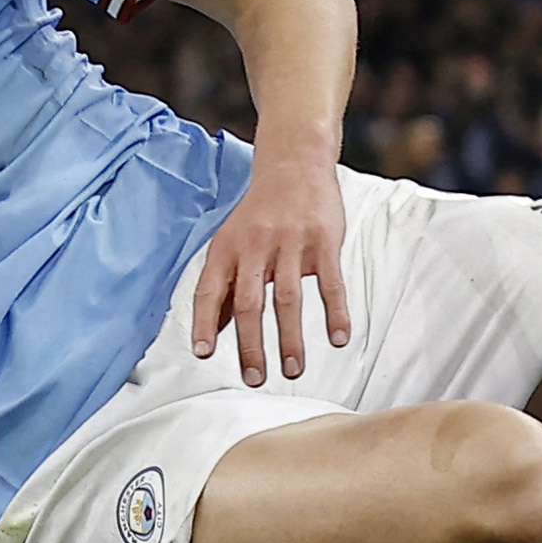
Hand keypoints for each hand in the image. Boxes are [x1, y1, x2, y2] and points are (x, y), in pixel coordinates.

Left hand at [190, 157, 349, 384]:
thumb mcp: (232, 241)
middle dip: (251, 345)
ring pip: (287, 299)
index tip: (203, 354)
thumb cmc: (259, 212)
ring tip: (293, 370)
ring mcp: (291, 243)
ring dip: (290, 339)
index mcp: (228, 247)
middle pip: (249, 303)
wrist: (294, 163)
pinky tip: (338, 339)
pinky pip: (330, 284)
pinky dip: (335, 313)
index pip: (209, 290)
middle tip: (255, 379)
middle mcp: (256, 246)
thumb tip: (210, 334)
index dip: (204, 323)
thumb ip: (223, 286)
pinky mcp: (323, 242)